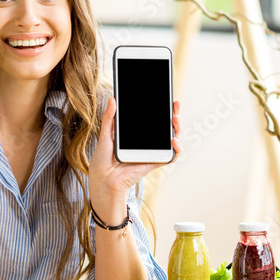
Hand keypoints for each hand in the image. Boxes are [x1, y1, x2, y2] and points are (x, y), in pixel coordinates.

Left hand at [88, 97, 181, 222]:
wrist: (103, 180)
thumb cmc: (102, 162)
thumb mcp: (105, 136)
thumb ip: (109, 118)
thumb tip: (112, 99)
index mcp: (135, 136)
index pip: (151, 121)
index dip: (160, 110)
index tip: (165, 99)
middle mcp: (145, 144)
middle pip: (164, 128)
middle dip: (173, 116)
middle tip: (175, 106)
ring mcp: (151, 153)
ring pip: (171, 140)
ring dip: (177, 129)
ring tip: (175, 120)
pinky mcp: (154, 162)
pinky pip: (171, 156)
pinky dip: (177, 149)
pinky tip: (173, 141)